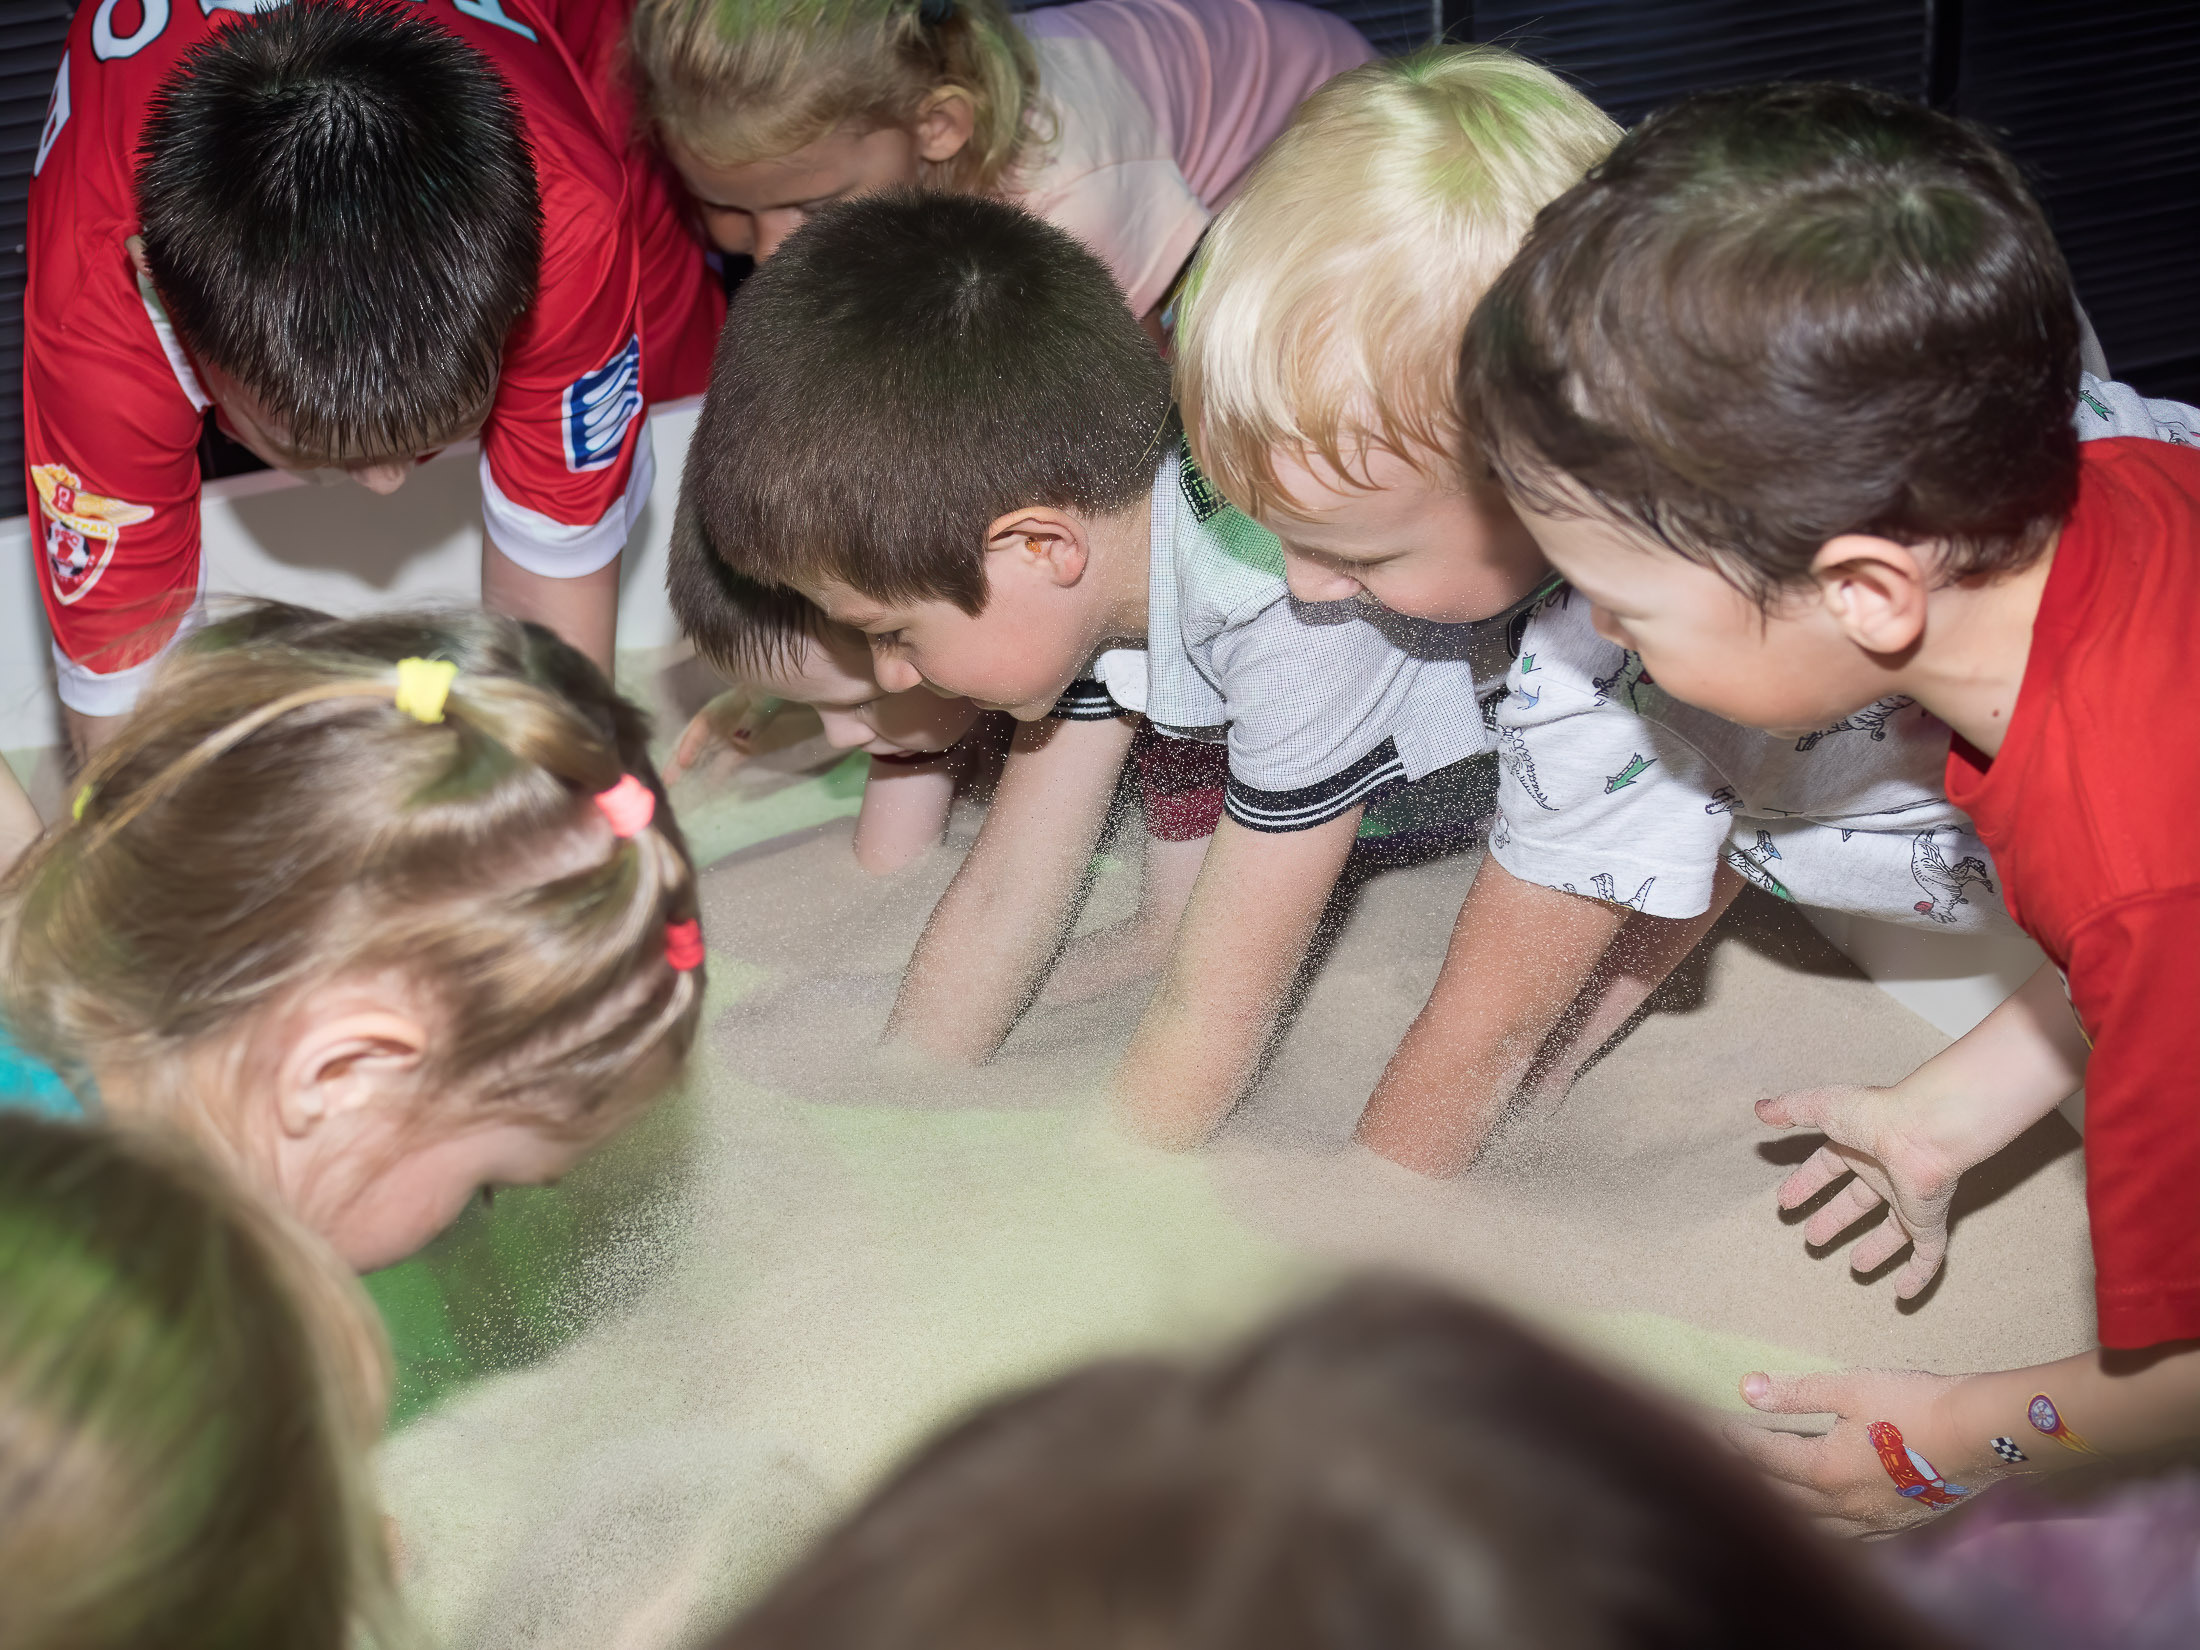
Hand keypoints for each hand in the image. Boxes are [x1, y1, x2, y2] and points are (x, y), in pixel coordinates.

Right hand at [665, 688, 787, 780]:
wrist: (807, 690)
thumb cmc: (785, 688)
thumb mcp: (771, 697)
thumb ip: (757, 716)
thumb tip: (738, 739)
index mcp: (730, 701)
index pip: (704, 722)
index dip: (691, 741)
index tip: (683, 762)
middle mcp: (727, 717)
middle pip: (700, 738)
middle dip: (681, 758)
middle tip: (667, 781)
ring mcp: (735, 732)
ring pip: (710, 752)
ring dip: (694, 768)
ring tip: (678, 787)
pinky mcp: (746, 746)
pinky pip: (727, 760)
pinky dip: (716, 772)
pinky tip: (706, 787)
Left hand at [1725, 1367, 1986, 1534]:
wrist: (1980, 1435)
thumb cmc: (1912, 1404)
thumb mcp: (1850, 1388)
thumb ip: (1796, 1393)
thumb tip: (1747, 1389)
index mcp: (1823, 1470)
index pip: (1764, 1457)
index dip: (1737, 1440)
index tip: (1716, 1428)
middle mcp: (1842, 1506)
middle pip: (1780, 1497)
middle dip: (1750, 1477)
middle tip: (1728, 1461)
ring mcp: (1872, 1522)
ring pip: (1812, 1526)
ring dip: (1783, 1510)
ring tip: (1763, 1494)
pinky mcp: (1898, 1526)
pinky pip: (1848, 1536)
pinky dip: (1822, 1527)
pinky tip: (1820, 1521)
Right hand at [1758, 1084, 1969, 1297]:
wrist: (1926, 1130)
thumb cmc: (1875, 1114)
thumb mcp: (1822, 1107)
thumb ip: (1792, 1109)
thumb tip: (1760, 1110)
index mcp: (1859, 1146)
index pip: (1828, 1168)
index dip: (1806, 1184)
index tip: (1784, 1202)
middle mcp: (1885, 1174)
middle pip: (1857, 1202)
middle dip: (1835, 1220)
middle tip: (1812, 1238)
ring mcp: (1910, 1199)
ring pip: (1894, 1230)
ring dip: (1875, 1248)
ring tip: (1857, 1268)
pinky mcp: (1930, 1221)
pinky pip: (1927, 1254)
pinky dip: (1918, 1275)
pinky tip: (1904, 1294)